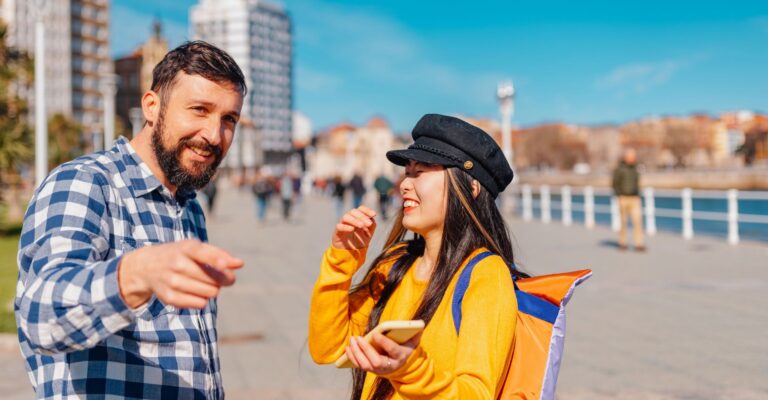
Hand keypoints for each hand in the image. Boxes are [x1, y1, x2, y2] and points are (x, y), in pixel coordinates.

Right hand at [118, 239, 243, 308]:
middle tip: (216, 277)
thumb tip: (240, 264)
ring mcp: (171, 281)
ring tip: (204, 283)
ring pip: (209, 293)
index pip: (204, 254)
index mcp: (186, 248)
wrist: (147, 266)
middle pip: (214, 280)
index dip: (218, 261)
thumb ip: (219, 255)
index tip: (230, 266)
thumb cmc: (180, 255)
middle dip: (221, 280)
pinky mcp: (168, 297)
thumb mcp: (196, 248)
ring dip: (212, 290)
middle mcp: (177, 264)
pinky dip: (202, 300)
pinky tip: (195, 292)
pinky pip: (199, 304)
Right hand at [331, 206, 376, 250]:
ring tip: (362, 226)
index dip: (367, 210)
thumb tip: (372, 219)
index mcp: (357, 218)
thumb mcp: (368, 235)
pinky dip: (346, 227)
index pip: (360, 209)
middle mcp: (349, 219)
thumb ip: (371, 227)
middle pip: (353, 211)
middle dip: (362, 216)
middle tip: (369, 224)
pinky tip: (352, 229)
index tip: (374, 215)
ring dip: (354, 220)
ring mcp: (342, 224)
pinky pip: (339, 226)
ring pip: (346, 217)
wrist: (350, 253)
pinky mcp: (337, 232)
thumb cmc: (358, 241)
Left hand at [344, 332, 420, 374]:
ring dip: (356, 353)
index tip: (375, 334)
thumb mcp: (413, 341)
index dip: (384, 343)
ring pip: (366, 365)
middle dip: (365, 350)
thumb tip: (419, 322)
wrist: (404, 366)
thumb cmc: (406, 348)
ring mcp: (380, 370)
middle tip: (358, 338)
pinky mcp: (372, 370)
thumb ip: (415, 332)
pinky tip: (348, 348)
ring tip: (352, 340)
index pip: (392, 350)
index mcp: (400, 356)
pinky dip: (352, 357)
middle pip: (375, 361)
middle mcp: (389, 365)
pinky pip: (360, 365)